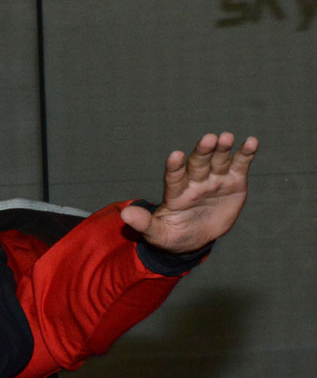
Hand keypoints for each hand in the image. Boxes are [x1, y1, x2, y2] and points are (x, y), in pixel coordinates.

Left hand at [120, 132, 256, 253]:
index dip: (175, 167)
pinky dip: (245, 154)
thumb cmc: (172, 235)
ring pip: (218, 161)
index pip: (173, 178)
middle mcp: (194, 182)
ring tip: (226, 137)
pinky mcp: (233, 182)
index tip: (175, 155)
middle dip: (202, 152)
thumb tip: (125, 215)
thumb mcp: (157, 234)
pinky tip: (252, 142)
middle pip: (197, 164)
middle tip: (208, 139)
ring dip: (222, 149)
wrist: (194, 240)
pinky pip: (239, 166)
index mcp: (175, 193)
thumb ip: (144, 224)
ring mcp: (214, 180)